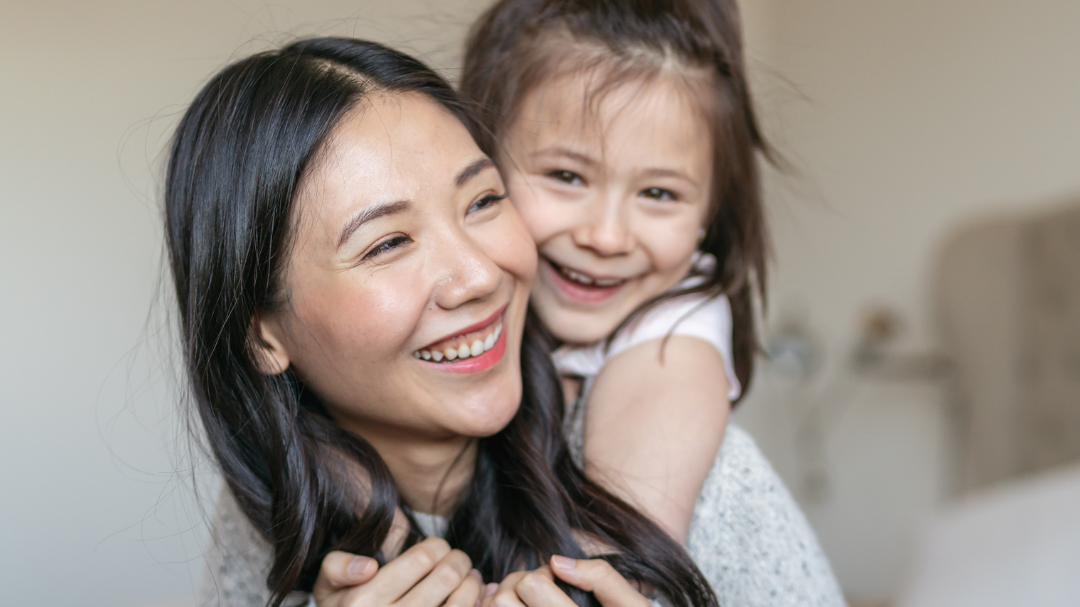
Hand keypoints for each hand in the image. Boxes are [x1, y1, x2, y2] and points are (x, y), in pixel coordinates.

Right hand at [313, 537, 483, 606]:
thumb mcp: (327, 588)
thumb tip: (369, 567)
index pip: (420, 559)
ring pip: (461, 603)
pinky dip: (475, 605)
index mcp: (363, 601)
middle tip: (459, 560)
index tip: (439, 547)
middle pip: (446, 576)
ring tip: (469, 578)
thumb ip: (338, 567)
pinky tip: (472, 600)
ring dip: (472, 584)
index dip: (437, 546)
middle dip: (459, 560)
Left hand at [480, 556, 649, 606]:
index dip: (543, 573)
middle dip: (515, 585)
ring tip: (523, 603)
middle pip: (504, 601)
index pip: (533, 585)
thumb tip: (557, 562)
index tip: (555, 580)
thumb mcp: (632, 605)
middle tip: (534, 589)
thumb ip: (602, 578)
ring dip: (502, 602)